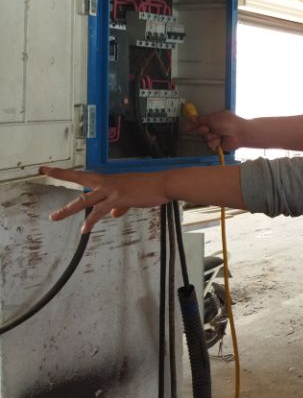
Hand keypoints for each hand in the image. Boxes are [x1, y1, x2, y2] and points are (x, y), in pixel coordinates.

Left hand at [40, 166, 170, 232]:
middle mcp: (107, 182)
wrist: (163, 184)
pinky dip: (91, 222)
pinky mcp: (117, 199)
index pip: (85, 174)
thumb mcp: (133, 196)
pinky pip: (99, 212)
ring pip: (84, 199)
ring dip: (68, 209)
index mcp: (110, 179)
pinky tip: (84, 229)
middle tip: (44, 170)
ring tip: (54, 217)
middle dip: (61, 174)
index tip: (53, 168)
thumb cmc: (152, 187)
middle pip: (79, 178)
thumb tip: (112, 215)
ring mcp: (111, 190)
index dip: (69, 172)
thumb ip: (120, 206)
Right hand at [189, 110, 246, 151]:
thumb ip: (202, 119)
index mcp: (214, 119)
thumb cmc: (228, 123)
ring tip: (218, 135)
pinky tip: (220, 141)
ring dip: (210, 137)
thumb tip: (192, 118)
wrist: (239, 133)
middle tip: (209, 129)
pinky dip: (214, 143)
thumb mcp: (213, 118)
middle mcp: (214, 128)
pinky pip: (210, 145)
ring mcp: (216, 136)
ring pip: (205, 139)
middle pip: (201, 131)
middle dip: (204, 130)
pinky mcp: (218, 145)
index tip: (186, 128)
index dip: (193, 125)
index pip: (200, 121)